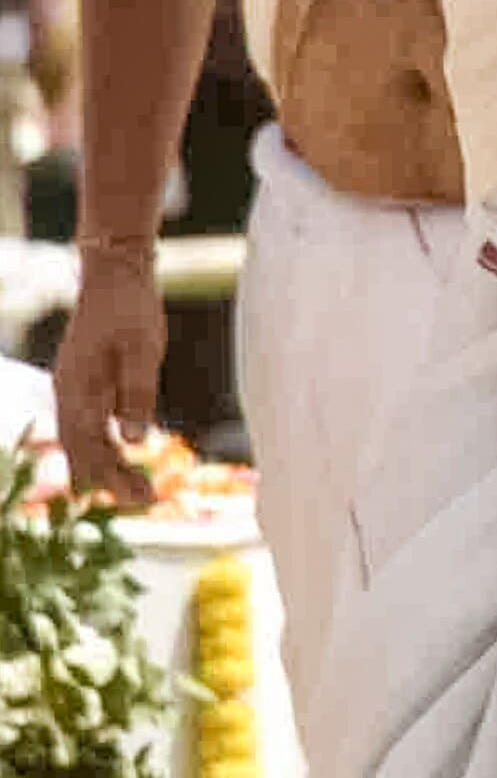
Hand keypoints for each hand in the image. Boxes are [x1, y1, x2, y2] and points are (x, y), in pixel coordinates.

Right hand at [51, 253, 161, 505]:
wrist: (113, 276)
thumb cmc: (131, 309)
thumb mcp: (144, 350)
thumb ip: (137, 394)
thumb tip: (133, 440)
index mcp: (79, 390)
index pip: (90, 446)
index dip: (112, 474)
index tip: (139, 498)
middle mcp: (69, 394)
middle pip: (83, 450)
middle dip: (111, 478)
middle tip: (146, 501)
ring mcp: (73, 389)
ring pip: (83, 440)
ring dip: (108, 465)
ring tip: (139, 490)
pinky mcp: (83, 384)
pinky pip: (86, 425)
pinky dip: (102, 446)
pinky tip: (120, 460)